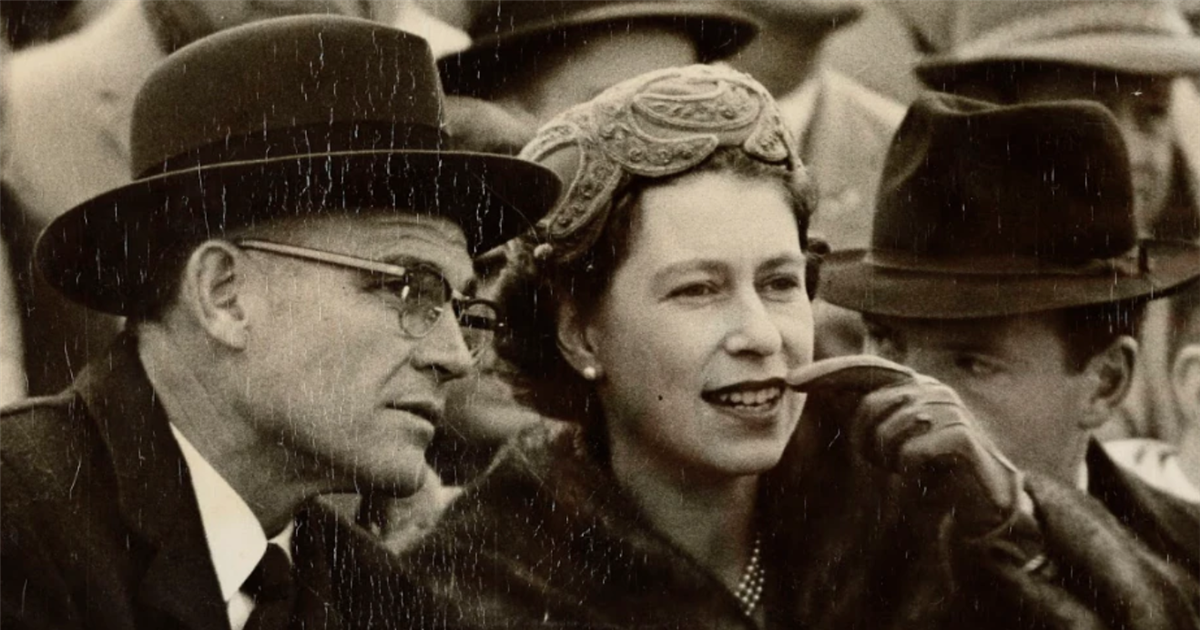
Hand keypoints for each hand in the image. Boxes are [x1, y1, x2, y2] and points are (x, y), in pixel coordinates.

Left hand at [789, 356, 1026, 536]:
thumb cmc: (931, 465)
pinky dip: (909, 469)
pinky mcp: (959, 434)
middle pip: (869, 407)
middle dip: (866, 441)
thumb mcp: (893, 434)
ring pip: (887, 432)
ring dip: (889, 459)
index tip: (790, 380)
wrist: (982, 498)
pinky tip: (926, 473)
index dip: (827, 372)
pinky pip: (909, 452)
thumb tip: (819, 387)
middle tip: (885, 461)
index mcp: (912, 383)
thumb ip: (866, 409)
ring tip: (909, 466)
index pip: (862, 368)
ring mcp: (947, 408)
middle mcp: (929, 387)